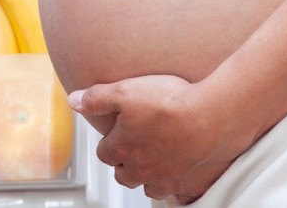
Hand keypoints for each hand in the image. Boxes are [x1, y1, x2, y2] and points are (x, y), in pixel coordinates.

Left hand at [70, 74, 248, 202]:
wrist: (212, 116)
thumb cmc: (170, 102)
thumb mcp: (125, 90)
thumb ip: (97, 98)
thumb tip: (74, 100)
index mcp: (123, 148)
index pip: (105, 153)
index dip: (109, 143)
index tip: (115, 134)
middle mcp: (142, 170)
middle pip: (125, 175)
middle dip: (125, 164)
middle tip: (133, 148)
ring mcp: (167, 180)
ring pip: (150, 187)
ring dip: (149, 176)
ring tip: (156, 160)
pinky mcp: (191, 186)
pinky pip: (181, 195)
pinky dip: (179, 187)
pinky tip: (183, 174)